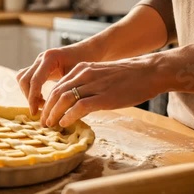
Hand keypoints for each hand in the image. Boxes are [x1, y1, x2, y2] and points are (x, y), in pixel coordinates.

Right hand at [17, 46, 85, 114]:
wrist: (86, 51)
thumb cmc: (85, 63)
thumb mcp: (78, 75)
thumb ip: (65, 88)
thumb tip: (57, 108)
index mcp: (50, 58)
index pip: (35, 81)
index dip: (32, 99)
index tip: (34, 113)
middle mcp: (41, 58)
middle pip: (24, 80)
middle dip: (29, 97)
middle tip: (42, 108)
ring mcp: (38, 61)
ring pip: (22, 79)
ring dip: (28, 93)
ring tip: (42, 103)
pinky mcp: (37, 66)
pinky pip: (26, 78)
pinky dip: (30, 89)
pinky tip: (41, 97)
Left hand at [41, 55, 159, 127]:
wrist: (150, 72)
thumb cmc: (128, 77)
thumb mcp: (101, 75)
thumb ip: (86, 85)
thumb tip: (75, 103)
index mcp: (82, 69)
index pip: (57, 86)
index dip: (48, 101)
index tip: (45, 113)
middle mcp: (84, 74)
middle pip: (56, 93)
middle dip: (47, 109)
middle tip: (44, 122)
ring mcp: (94, 85)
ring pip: (64, 99)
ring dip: (54, 114)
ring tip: (51, 124)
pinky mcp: (104, 97)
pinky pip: (79, 106)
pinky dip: (69, 116)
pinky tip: (65, 123)